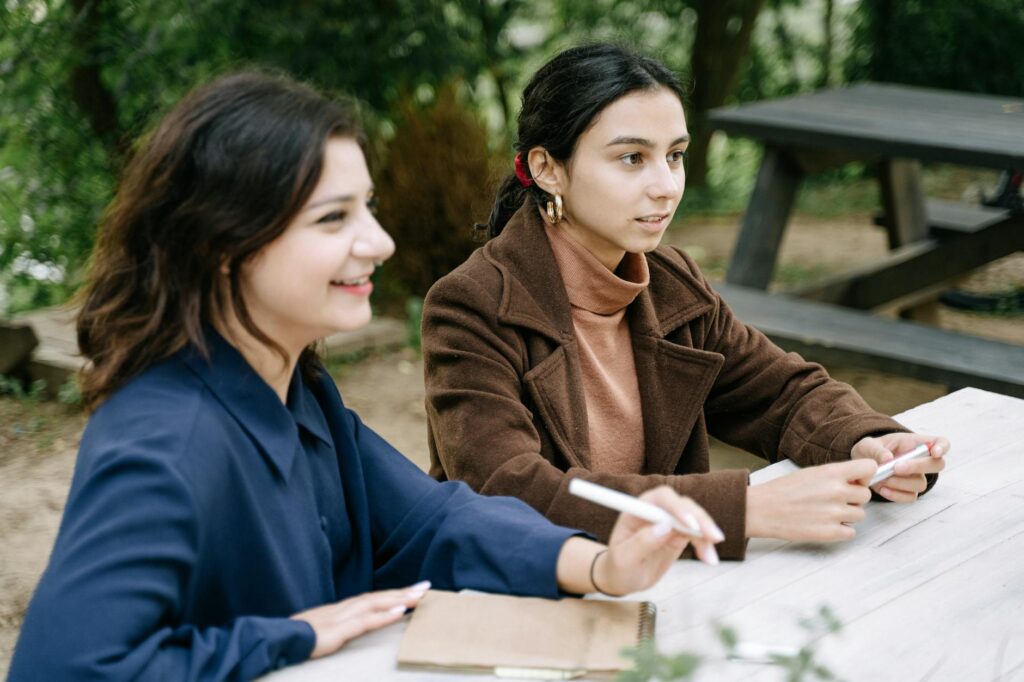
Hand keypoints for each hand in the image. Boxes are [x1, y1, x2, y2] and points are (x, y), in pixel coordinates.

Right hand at [291, 581, 430, 657]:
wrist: (278, 639)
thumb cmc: (297, 638)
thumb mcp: (321, 631)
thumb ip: (337, 628)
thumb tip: (348, 629)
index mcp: (341, 610)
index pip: (372, 598)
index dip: (392, 594)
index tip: (413, 591)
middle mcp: (344, 608)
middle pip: (379, 596)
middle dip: (404, 591)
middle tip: (427, 587)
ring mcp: (341, 617)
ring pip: (376, 604)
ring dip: (399, 598)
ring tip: (419, 597)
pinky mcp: (338, 630)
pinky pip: (365, 621)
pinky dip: (384, 615)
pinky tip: (400, 612)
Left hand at [596, 486, 725, 595]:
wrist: (622, 578)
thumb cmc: (618, 566)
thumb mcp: (623, 559)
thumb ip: (642, 542)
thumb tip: (665, 526)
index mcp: (638, 509)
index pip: (661, 498)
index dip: (678, 508)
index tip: (691, 525)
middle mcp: (656, 510)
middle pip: (683, 504)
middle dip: (700, 519)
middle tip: (714, 538)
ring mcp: (669, 521)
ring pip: (694, 519)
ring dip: (707, 534)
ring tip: (711, 558)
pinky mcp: (679, 534)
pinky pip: (698, 534)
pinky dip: (705, 545)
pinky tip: (709, 559)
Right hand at [746, 459, 876, 542]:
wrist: (762, 509)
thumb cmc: (782, 490)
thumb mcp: (811, 473)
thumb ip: (836, 476)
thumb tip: (857, 482)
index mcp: (832, 473)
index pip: (869, 468)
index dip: (865, 476)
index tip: (857, 481)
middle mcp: (837, 491)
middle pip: (866, 496)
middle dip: (853, 499)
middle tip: (834, 500)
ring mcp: (835, 513)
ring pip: (860, 515)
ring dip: (846, 516)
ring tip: (824, 513)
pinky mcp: (831, 533)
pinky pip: (851, 532)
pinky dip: (840, 530)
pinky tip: (824, 524)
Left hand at [852, 432, 947, 502]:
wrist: (862, 466)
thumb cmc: (870, 451)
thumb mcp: (868, 445)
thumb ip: (877, 449)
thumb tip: (888, 459)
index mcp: (916, 444)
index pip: (941, 443)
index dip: (942, 447)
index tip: (934, 452)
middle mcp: (921, 461)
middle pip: (937, 465)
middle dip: (918, 467)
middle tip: (896, 467)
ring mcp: (916, 477)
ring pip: (921, 484)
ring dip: (901, 482)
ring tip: (882, 478)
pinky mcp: (908, 491)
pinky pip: (910, 497)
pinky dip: (896, 495)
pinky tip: (883, 489)